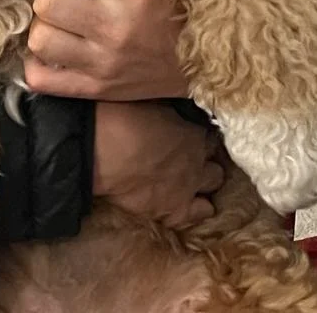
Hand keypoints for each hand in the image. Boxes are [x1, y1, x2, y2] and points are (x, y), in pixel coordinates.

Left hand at [24, 0, 186, 100]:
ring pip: (40, 39)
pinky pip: (41, 79)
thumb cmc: (180, 12)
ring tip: (57, 26)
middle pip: (46, 3)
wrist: (205, 62)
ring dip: (44, 29)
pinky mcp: (95, 89)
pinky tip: (52, 54)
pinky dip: (38, 65)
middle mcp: (112, 26)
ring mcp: (101, 63)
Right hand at [92, 101, 223, 227]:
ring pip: (214, 184)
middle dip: (204, 159)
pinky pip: (198, 214)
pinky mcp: (175, 212)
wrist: (101, 153)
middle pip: (215, 161)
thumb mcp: (150, 102)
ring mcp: (189, 188)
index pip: (210, 135)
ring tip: (186, 180)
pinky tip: (181, 203)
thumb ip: (169, 113)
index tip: (187, 134)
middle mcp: (199, 161)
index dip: (197, 135)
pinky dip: (193, 209)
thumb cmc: (118, 119)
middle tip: (187, 158)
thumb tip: (172, 113)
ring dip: (203, 181)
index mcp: (193, 132)